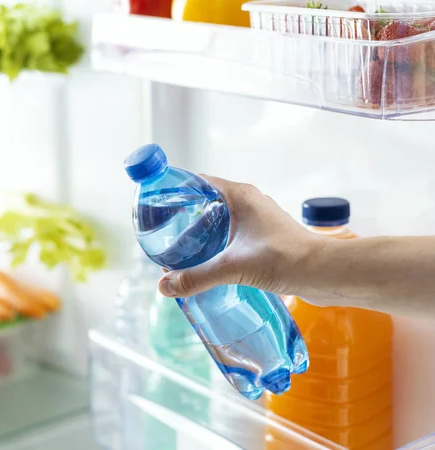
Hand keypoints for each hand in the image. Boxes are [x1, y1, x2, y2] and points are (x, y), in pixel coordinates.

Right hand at [157, 176, 322, 298]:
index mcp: (240, 195)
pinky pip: (234, 235)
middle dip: (186, 219)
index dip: (177, 191)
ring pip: (221, 221)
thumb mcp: (233, 267)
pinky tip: (210, 265)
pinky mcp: (265, 237)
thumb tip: (165, 286)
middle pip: (207, 203)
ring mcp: (259, 220)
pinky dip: (219, 246)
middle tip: (166, 236)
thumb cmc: (286, 258)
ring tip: (183, 253)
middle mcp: (249, 202)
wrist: (324, 273)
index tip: (159, 206)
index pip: (199, 182)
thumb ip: (197, 277)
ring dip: (203, 235)